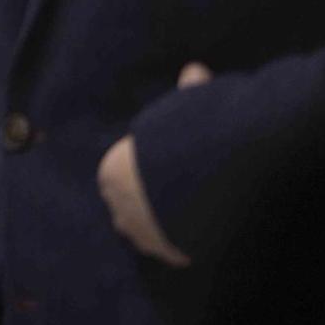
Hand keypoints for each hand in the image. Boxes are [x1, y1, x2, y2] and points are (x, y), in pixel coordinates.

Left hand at [97, 63, 209, 267]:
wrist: (212, 182)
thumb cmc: (188, 138)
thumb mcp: (185, 108)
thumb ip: (188, 91)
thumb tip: (195, 69)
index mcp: (111, 172)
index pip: (115, 175)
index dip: (136, 170)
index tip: (156, 165)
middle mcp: (119, 208)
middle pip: (128, 206)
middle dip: (145, 200)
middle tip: (174, 188)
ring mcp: (143, 236)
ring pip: (146, 231)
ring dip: (160, 223)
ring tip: (187, 209)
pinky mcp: (170, 255)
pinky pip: (172, 249)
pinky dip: (183, 242)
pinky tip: (200, 228)